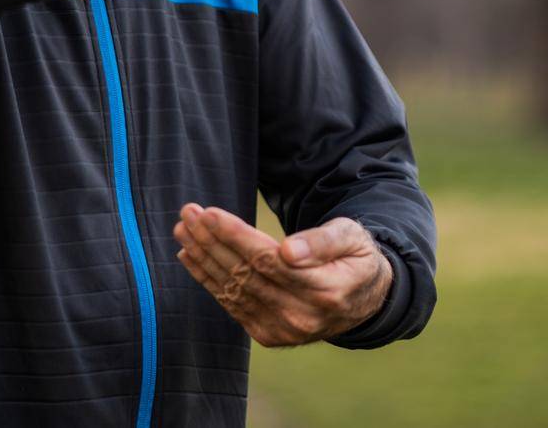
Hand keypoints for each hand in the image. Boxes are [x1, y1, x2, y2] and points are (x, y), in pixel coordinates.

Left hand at [172, 203, 393, 347]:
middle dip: (210, 242)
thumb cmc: (356, 257)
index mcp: (325, 290)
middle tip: (187, 214)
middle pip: (244, 274)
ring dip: (203, 259)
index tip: (209, 213)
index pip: (267, 260)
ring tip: (183, 231)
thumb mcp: (352, 238)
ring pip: (233, 289)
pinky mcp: (269, 335)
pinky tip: (192, 257)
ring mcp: (283, 330)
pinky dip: (208, 280)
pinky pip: (232, 305)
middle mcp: (301, 316)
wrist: (364, 299)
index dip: (235, 236)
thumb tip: (288, 251)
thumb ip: (323, 242)